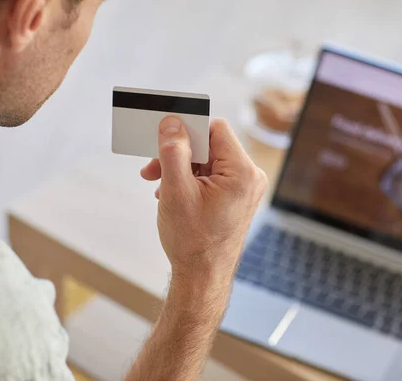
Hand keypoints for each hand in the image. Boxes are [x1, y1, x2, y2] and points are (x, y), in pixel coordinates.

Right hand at [141, 117, 267, 283]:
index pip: (215, 129)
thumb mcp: (176, 191)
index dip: (187, 130)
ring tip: (158, 186)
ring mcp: (244, 189)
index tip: (162, 139)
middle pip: (210, 146)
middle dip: (178, 154)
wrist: (202, 278)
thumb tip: (171, 123)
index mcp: (242, 172)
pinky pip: (211, 177)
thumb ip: (173, 152)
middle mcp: (249, 177)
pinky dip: (190, 181)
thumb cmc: (192, 241)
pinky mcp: (236, 198)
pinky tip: (170, 194)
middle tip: (151, 168)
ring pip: (208, 162)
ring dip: (180, 169)